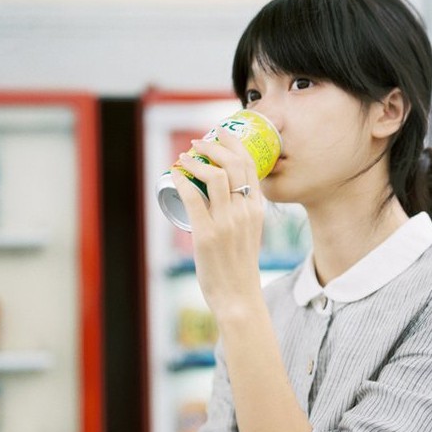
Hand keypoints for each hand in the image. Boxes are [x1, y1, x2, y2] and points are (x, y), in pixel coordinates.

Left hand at [170, 127, 265, 317]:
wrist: (239, 296)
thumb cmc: (240, 267)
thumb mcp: (250, 233)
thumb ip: (241, 214)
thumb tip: (222, 197)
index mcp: (256, 210)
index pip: (250, 166)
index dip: (234, 145)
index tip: (221, 135)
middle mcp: (244, 212)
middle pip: (234, 164)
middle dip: (215, 145)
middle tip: (199, 141)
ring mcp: (227, 222)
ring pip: (215, 176)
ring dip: (196, 160)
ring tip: (185, 156)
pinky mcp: (207, 234)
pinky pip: (193, 197)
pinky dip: (182, 180)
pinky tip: (175, 173)